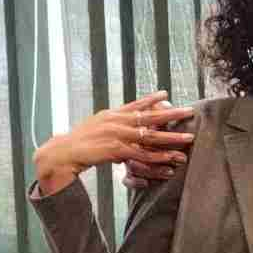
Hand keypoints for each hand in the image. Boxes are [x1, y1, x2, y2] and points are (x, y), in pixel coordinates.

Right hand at [33, 92, 193, 194]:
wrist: (62, 153)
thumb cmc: (80, 141)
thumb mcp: (97, 125)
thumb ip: (113, 122)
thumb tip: (124, 120)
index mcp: (112, 114)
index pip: (135, 104)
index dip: (152, 99)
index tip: (167, 94)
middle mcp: (116, 121)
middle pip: (149, 116)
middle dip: (172, 114)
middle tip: (190, 111)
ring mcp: (117, 135)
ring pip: (150, 136)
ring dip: (172, 138)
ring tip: (190, 138)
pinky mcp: (116, 150)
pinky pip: (142, 154)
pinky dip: (158, 157)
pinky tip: (171, 158)